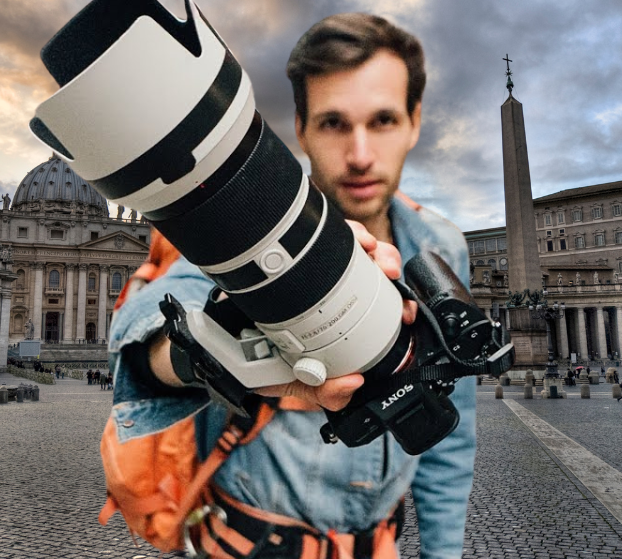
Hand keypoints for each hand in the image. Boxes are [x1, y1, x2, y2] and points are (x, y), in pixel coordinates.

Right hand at [252, 222, 416, 410]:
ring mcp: (311, 269)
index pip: (376, 304)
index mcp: (335, 321)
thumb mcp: (294, 385)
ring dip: (369, 243)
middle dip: (388, 262)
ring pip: (352, 245)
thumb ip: (323, 393)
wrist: (213, 344)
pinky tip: (351, 238)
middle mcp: (327, 291)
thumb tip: (353, 385)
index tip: (408, 311)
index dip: (398, 304)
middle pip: (371, 267)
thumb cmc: (256, 362)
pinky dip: (343, 230)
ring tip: (371, 250)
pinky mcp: (291, 251)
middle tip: (388, 271)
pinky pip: (324, 232)